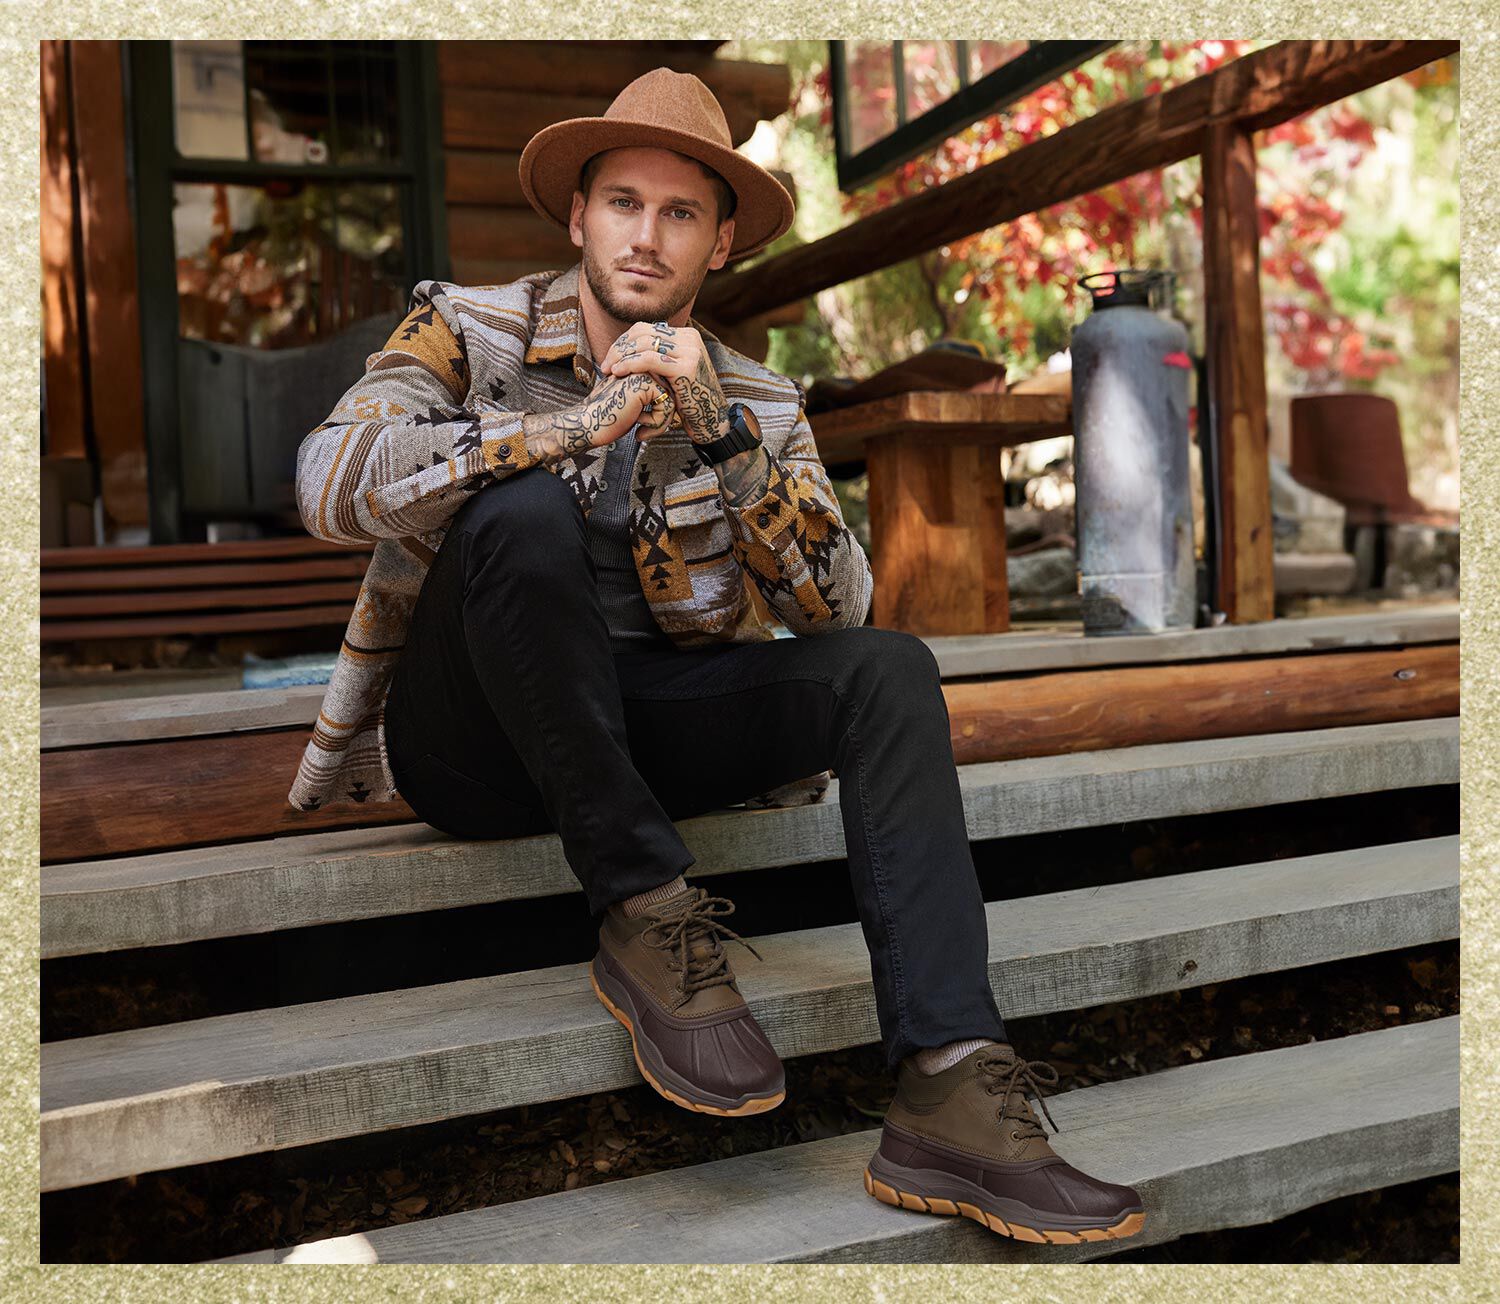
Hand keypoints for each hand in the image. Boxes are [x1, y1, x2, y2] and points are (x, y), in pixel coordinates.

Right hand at [586, 367, 676, 444]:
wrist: (588, 423)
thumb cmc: (609, 418)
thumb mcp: (634, 404)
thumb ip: (651, 398)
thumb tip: (675, 410)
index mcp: (640, 368)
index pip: (667, 390)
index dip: (661, 413)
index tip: (645, 426)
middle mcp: (642, 365)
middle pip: (672, 394)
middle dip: (663, 418)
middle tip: (645, 431)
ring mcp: (644, 371)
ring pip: (672, 399)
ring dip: (660, 422)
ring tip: (643, 430)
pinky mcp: (645, 383)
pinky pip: (667, 405)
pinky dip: (657, 423)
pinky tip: (639, 426)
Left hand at [601, 322, 729, 445]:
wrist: (710, 422)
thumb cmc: (688, 402)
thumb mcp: (673, 374)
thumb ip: (659, 358)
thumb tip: (633, 347)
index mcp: (686, 336)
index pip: (645, 329)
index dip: (623, 341)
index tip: (610, 359)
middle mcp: (690, 339)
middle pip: (642, 333)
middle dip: (619, 348)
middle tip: (605, 365)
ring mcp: (690, 351)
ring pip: (644, 343)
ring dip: (621, 356)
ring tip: (608, 370)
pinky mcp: (686, 367)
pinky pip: (649, 359)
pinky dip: (630, 364)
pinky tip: (618, 372)